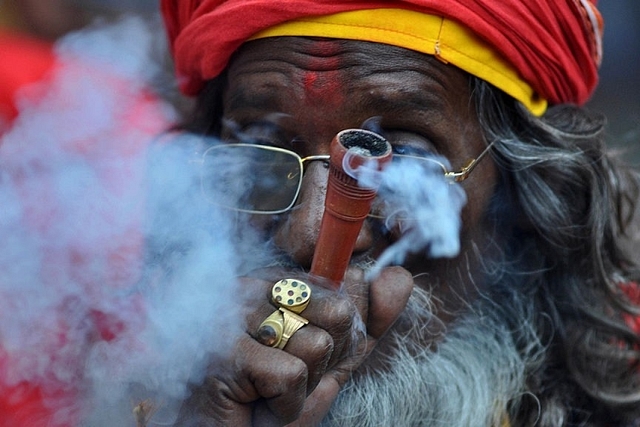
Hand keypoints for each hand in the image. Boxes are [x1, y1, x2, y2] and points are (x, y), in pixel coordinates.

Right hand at [177, 265, 413, 425]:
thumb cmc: (273, 400)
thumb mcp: (333, 359)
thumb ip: (368, 319)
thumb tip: (402, 275)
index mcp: (276, 282)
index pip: (345, 292)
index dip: (340, 339)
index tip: (304, 358)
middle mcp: (251, 286)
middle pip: (338, 312)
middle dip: (325, 361)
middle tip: (288, 379)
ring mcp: (233, 315)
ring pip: (318, 343)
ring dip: (304, 387)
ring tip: (269, 392)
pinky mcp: (226, 351)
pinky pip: (293, 375)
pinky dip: (285, 406)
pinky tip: (256, 404)